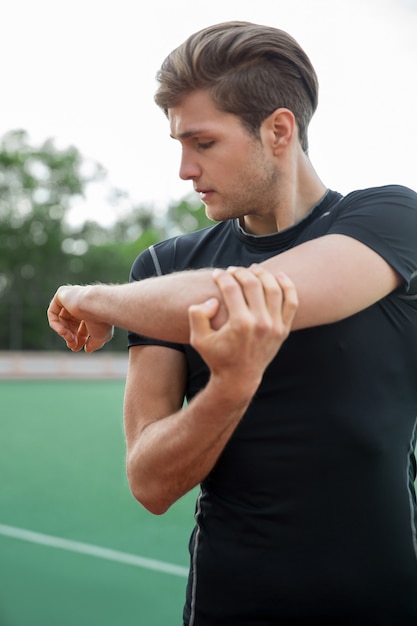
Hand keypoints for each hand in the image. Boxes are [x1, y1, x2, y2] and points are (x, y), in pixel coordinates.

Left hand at [47, 285, 113, 352]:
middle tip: (73, 346)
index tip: (77, 348)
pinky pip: (53, 311)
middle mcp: (83, 302)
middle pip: (71, 323)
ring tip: (70, 339)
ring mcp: (72, 297)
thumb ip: (94, 343)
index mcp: (94, 310)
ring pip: (62, 319)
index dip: (79, 338)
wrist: (99, 305)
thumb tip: (87, 350)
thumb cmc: (102, 320)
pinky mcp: (62, 294)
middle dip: (71, 336)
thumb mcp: (101, 337)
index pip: (82, 325)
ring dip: (64, 333)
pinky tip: (62, 332)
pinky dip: (55, 324)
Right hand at [188, 265, 297, 397]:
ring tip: (253, 269)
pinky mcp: (284, 329)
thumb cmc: (216, 356)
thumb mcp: (198, 339)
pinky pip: (291, 302)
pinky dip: (287, 286)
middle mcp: (260, 323)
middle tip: (232, 270)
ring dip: (263, 274)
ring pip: (273, 289)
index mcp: (239, 324)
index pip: (231, 288)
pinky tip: (278, 276)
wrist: (239, 378)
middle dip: (240, 272)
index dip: (222, 276)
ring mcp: (275, 326)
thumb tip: (213, 300)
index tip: (216, 273)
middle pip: (252, 284)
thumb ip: (197, 315)